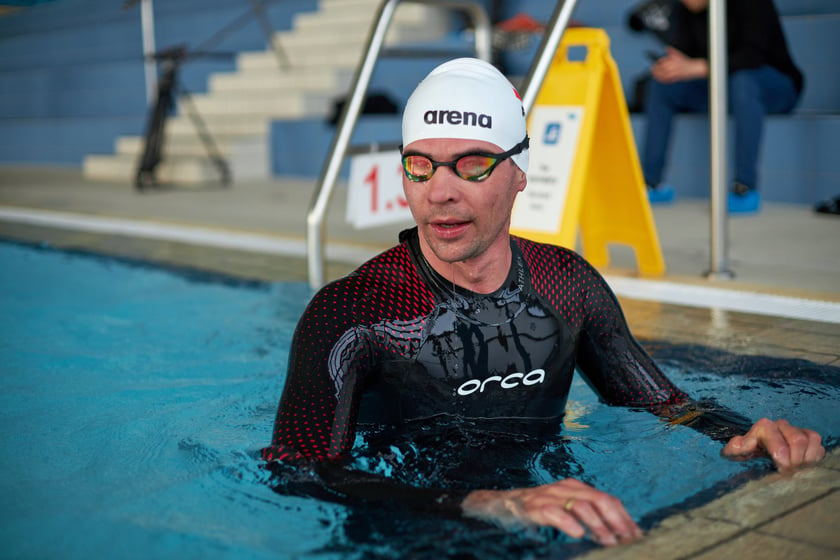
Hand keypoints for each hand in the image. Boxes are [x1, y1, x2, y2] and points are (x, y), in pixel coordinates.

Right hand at [461, 478, 642, 546]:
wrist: (502, 504)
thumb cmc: (538, 511)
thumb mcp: (566, 510)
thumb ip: (588, 517)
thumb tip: (616, 535)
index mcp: (577, 488)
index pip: (608, 499)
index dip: (625, 517)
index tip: (637, 536)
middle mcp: (566, 488)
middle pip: (600, 499)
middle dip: (618, 521)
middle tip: (628, 540)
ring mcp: (550, 495)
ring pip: (582, 505)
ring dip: (599, 525)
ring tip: (609, 542)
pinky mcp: (534, 506)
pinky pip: (554, 512)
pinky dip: (568, 522)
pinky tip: (578, 533)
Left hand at [651, 46, 708, 82]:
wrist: (693, 68)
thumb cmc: (686, 61)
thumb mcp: (678, 54)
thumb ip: (671, 51)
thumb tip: (666, 47)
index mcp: (672, 60)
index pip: (661, 61)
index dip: (657, 63)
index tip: (654, 64)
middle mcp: (672, 66)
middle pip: (659, 69)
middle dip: (654, 69)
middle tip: (651, 69)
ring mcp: (673, 73)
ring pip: (661, 75)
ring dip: (656, 75)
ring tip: (653, 74)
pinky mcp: (675, 78)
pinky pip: (666, 80)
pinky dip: (661, 80)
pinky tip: (658, 79)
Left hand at [722, 418, 824, 471]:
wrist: (759, 451)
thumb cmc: (747, 452)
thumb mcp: (736, 452)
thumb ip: (735, 448)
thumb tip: (742, 445)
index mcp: (764, 427)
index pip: (777, 435)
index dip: (781, 452)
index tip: (781, 468)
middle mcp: (781, 425)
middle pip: (798, 439)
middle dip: (796, 459)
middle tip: (790, 472)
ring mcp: (796, 430)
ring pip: (812, 439)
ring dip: (807, 458)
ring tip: (797, 469)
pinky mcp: (809, 437)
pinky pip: (819, 445)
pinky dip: (814, 457)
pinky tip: (804, 466)